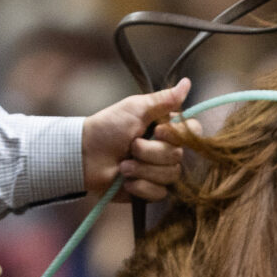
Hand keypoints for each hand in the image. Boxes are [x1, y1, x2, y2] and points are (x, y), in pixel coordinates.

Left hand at [82, 77, 193, 201]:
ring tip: (123, 165)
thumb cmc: (107, 127)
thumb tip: (187, 83)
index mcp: (165, 128)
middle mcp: (165, 149)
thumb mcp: (135, 108)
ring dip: (143, 169)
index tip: (158, 131)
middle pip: (178, 156)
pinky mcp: (149, 190)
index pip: (192, 131)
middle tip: (130, 146)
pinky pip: (159, 193)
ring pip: (170, 175)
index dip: (178, 135)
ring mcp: (158, 171)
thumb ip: (163, 99)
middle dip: (150, 152)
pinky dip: (140, 186)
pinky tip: (125, 181)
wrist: (84, 156)